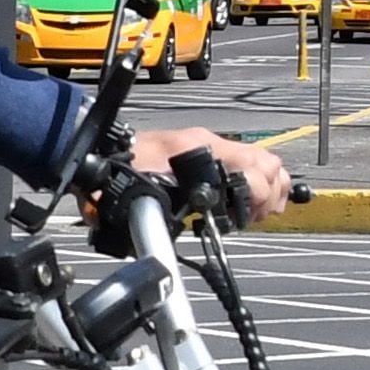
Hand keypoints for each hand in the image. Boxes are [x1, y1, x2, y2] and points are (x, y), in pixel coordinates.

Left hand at [129, 128, 295, 220]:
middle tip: (257, 215)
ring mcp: (206, 144)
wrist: (98, 155)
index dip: (261, 196)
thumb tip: (204, 226)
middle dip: (270, 191)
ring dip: (267, 184)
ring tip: (256, 210)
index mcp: (200, 148)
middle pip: (266, 160)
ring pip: (259, 158)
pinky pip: (241, 159)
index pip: (254, 167)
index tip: (252, 217)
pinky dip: (252, 178)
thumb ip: (176, 211)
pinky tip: (243, 199)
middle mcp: (208, 142)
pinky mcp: (200, 151)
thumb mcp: (148, 196)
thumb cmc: (119, 171)